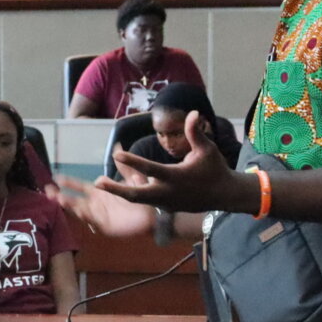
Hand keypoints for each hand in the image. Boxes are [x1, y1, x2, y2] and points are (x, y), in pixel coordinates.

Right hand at [50, 161, 157, 238]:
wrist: (152, 217)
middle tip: (47, 190)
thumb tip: (118, 146)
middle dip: (60, 195)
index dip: (67, 182)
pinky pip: (93, 221)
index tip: (57, 178)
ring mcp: (99, 215)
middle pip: (74, 199)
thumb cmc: (141, 200)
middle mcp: (95, 204)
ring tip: (59, 199)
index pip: (79, 186)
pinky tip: (79, 211)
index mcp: (99, 192)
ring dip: (70, 205)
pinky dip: (86, 216)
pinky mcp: (105, 226)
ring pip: (80, 210)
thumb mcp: (131, 180)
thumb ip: (123, 166)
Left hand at [97, 111, 255, 214]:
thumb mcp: (207, 149)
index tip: (117, 153)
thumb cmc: (214, 168)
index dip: (133, 161)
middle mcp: (168, 193)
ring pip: (138, 201)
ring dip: (120, 192)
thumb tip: (193, 113)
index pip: (150, 169)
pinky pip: (145, 202)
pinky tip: (120, 186)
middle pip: (137, 195)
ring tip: (101, 183)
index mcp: (176, 177)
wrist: (224, 195)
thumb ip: (195, 133)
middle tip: (97, 182)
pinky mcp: (166, 208)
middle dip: (116, 190)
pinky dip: (132, 196)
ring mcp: (166, 204)